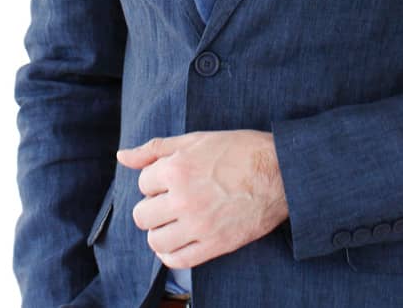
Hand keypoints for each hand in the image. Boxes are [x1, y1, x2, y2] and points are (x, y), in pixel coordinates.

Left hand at [116, 130, 287, 269]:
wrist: (281, 172)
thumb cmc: (238, 151)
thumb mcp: (194, 140)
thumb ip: (154, 149)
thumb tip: (122, 156)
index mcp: (176, 169)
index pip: (142, 183)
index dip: (155, 181)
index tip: (172, 179)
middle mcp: (183, 199)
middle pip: (142, 215)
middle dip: (152, 207)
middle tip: (170, 202)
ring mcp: (199, 225)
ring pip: (155, 240)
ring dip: (159, 232)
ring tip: (173, 222)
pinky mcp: (215, 245)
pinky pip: (178, 260)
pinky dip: (171, 255)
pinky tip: (178, 242)